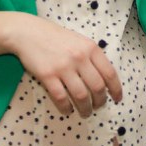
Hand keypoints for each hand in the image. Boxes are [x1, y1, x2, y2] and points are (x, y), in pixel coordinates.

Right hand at [5, 14, 121, 116]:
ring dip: (85, 109)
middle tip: (98, 107)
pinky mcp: (47, 75)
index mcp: (91, 48)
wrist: (28, 32)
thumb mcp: (80, 41)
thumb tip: (104, 78)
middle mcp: (80, 57)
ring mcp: (63, 67)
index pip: (109, 73)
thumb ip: (91, 56)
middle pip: (97, 87)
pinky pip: (61, 98)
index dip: (116, 89)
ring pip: (81, 95)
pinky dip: (66, 108)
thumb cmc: (56, 37)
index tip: (117, 99)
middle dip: (100, 102)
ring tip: (85, 113)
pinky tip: (67, 110)